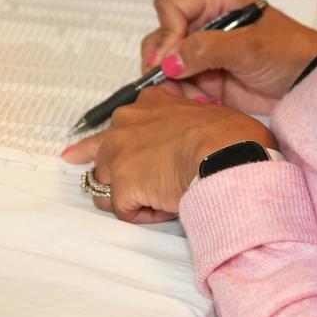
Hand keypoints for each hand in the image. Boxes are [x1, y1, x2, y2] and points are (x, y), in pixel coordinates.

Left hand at [61, 87, 272, 221]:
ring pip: (106, 186)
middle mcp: (126, 123)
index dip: (111, 144)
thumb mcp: (205, 111)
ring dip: (129, 196)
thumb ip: (186, 121)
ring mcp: (119, 154)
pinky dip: (143, 214)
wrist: (225, 152)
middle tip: (134, 187)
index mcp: (149, 103)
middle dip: (118, 175)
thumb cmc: (229, 136)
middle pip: (102, 156)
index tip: (87, 154)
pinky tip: (166, 206)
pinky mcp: (120, 184)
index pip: (117, 123)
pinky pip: (124, 210)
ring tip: (162, 198)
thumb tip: (196, 136)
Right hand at [138, 0, 316, 113]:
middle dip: (165, 61)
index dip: (168, 32)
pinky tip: (203, 102)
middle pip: (162, 34)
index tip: (173, 59)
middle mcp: (205, 21)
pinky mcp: (206, 74)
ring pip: (165, 62)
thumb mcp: (249, 47)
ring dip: (173, 81)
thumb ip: (206, 49)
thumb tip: (167, 61)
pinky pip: (178, 83)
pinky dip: (184, 94)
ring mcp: (204, 49)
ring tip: (197, 96)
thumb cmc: (291, 53)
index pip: (171, 6)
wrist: (311, 83)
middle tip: (175, 81)